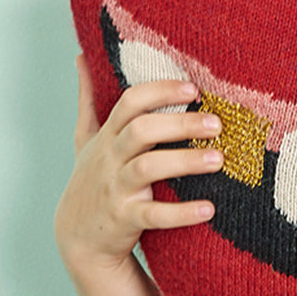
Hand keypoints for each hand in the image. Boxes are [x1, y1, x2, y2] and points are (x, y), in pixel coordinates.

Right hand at [54, 56, 222, 295]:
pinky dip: (181, 213)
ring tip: (218, 159)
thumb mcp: (85, 139)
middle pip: (141, 131)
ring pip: (147, 168)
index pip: (130, 103)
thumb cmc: (92, 179)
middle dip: (179, 124)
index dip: (160, 92)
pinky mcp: (124, 219)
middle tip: (216, 123)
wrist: (78, 237)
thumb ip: (88, 101)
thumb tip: (80, 58)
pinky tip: (208, 209)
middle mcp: (110, 158)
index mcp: (108, 136)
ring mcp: (116, 188)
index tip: (193, 89)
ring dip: (184, 162)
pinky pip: (153, 214)